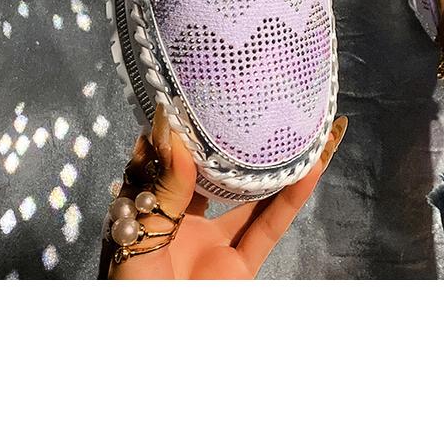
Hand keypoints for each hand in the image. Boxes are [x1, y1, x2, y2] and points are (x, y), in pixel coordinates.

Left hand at [102, 104, 346, 278]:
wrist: (156, 355)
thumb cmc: (129, 302)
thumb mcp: (136, 244)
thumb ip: (162, 195)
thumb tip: (177, 135)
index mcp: (142, 211)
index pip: (158, 157)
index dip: (175, 125)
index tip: (191, 89)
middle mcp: (178, 221)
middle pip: (209, 168)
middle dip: (231, 135)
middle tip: (252, 94)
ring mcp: (211, 243)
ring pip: (248, 193)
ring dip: (275, 160)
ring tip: (302, 122)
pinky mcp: (240, 267)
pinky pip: (269, 226)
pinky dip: (293, 196)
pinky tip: (314, 165)